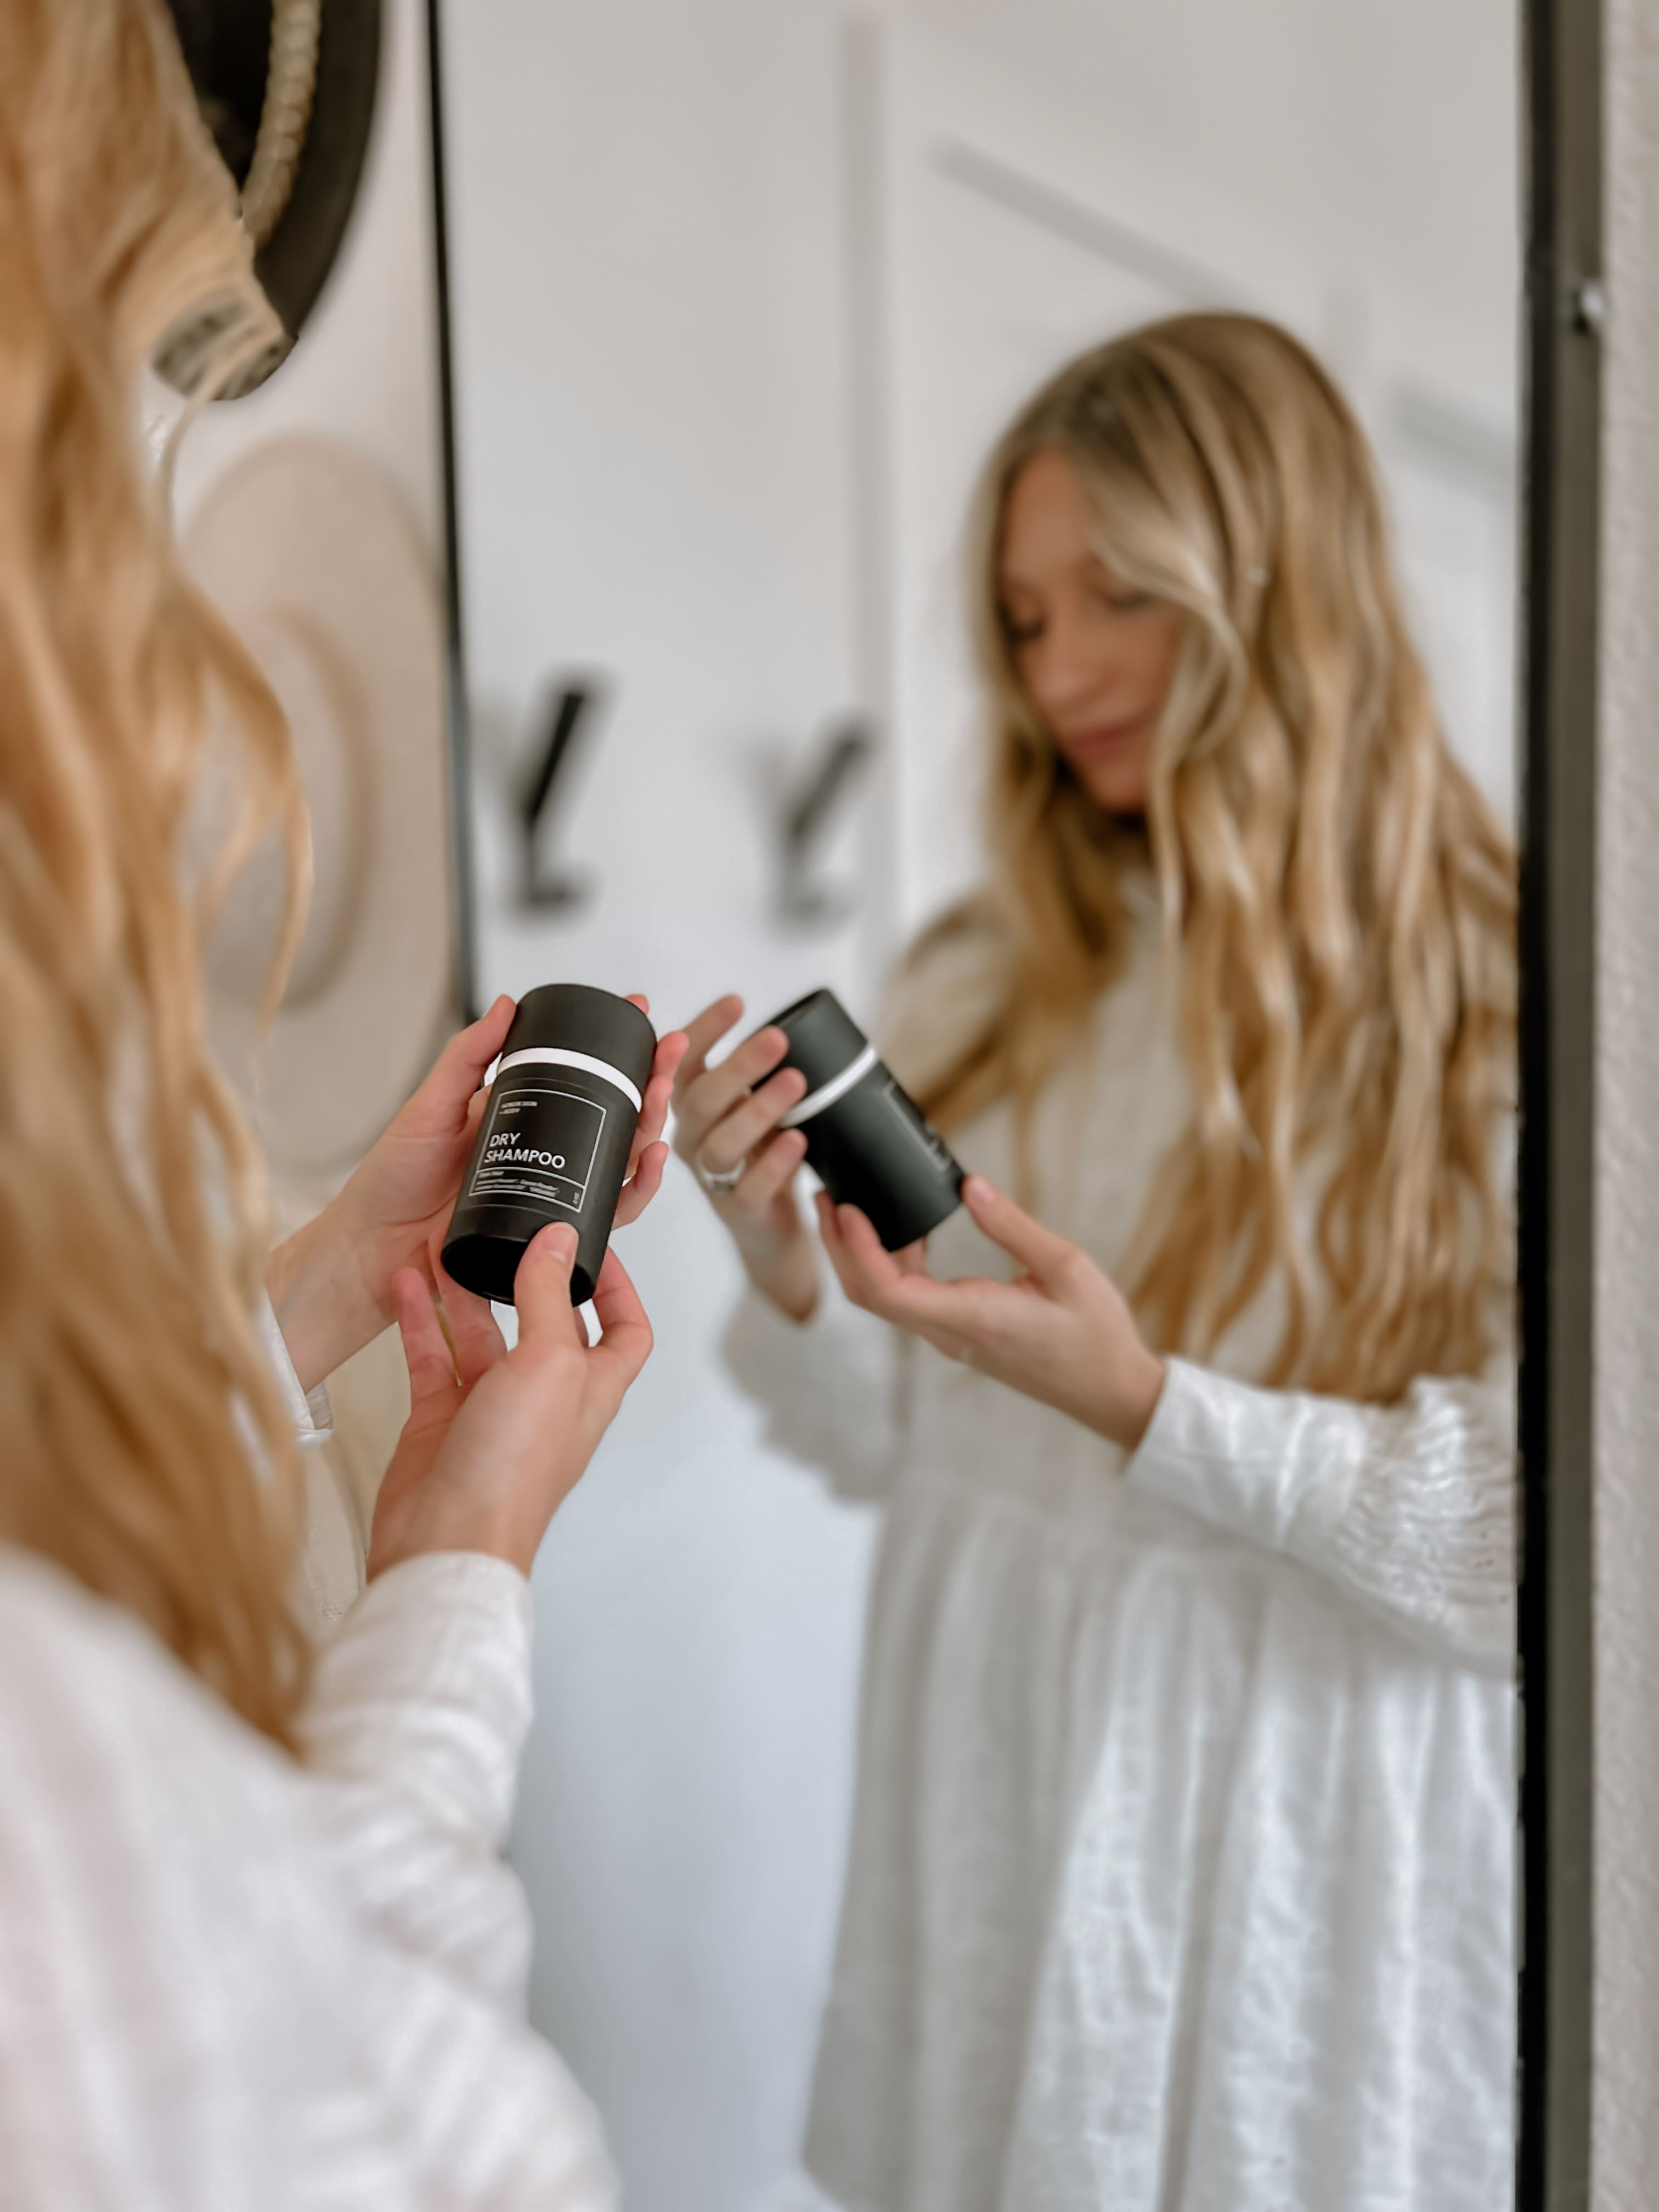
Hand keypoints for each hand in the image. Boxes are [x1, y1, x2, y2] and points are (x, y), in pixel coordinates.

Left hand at [270, 995, 687, 1391]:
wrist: (371, 1249)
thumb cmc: (391, 1182)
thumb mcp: (429, 1107)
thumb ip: (467, 1057)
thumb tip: (506, 1005)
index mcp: (520, 1116)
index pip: (581, 1075)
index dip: (619, 1048)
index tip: (642, 1012)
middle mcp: (546, 1153)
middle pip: (618, 1117)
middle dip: (654, 1083)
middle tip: (671, 1053)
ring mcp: (553, 1193)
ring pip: (623, 1162)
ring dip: (654, 1131)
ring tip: (661, 1101)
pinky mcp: (554, 1235)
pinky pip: (608, 1214)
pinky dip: (635, 1190)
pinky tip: (646, 1165)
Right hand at [367, 1225, 652, 1578]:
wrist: (446, 1539)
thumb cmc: (513, 1471)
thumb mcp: (548, 1364)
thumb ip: (549, 1297)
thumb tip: (559, 1241)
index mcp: (590, 1389)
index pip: (624, 1331)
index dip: (618, 1288)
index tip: (594, 1248)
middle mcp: (546, 1397)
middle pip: (543, 1323)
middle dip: (523, 1277)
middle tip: (504, 1231)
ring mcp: (492, 1408)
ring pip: (481, 1334)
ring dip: (463, 1290)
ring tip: (442, 1243)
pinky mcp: (443, 1419)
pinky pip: (434, 1356)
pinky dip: (422, 1319)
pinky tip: (407, 1284)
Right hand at [672, 994, 817, 1320]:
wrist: (768, 1226)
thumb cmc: (759, 1152)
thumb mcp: (753, 1106)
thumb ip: (758, 1075)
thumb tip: (789, 1027)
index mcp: (690, 1104)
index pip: (685, 1062)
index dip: (704, 1031)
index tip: (737, 1002)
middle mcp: (690, 1137)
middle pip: (701, 1099)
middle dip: (738, 1066)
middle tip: (777, 1039)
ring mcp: (710, 1176)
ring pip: (722, 1143)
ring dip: (759, 1109)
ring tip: (796, 1082)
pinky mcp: (737, 1208)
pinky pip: (750, 1186)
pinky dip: (775, 1162)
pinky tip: (797, 1139)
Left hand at [816, 1174, 1166, 1451]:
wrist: (1111, 1391)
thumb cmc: (1095, 1333)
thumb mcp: (1065, 1266)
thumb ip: (1011, 1225)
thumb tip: (969, 1185)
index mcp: (972, 1318)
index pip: (890, 1292)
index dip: (858, 1250)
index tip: (847, 1207)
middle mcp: (951, 1334)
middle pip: (870, 1297)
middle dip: (839, 1247)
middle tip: (827, 1195)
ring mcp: (952, 1340)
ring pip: (885, 1302)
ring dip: (859, 1257)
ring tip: (851, 1206)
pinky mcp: (959, 1337)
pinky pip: (909, 1304)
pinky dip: (891, 1268)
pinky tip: (904, 1235)